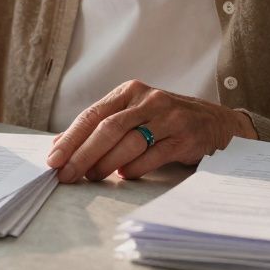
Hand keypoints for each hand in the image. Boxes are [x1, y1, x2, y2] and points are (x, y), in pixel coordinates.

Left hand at [45, 80, 256, 182]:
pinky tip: (124, 175)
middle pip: (108, 128)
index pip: (93, 114)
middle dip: (83, 154)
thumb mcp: (134, 114)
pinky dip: (135, 167)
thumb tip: (59, 145)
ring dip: (106, 163)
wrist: (215, 123)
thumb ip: (101, 126)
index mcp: (130, 91)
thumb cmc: (165, 120)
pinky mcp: (185, 136)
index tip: (53, 158)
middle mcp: (148, 100)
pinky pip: (154, 155)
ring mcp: (169, 117)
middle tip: (66, 174)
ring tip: (91, 177)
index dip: (71, 138)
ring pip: (129, 142)